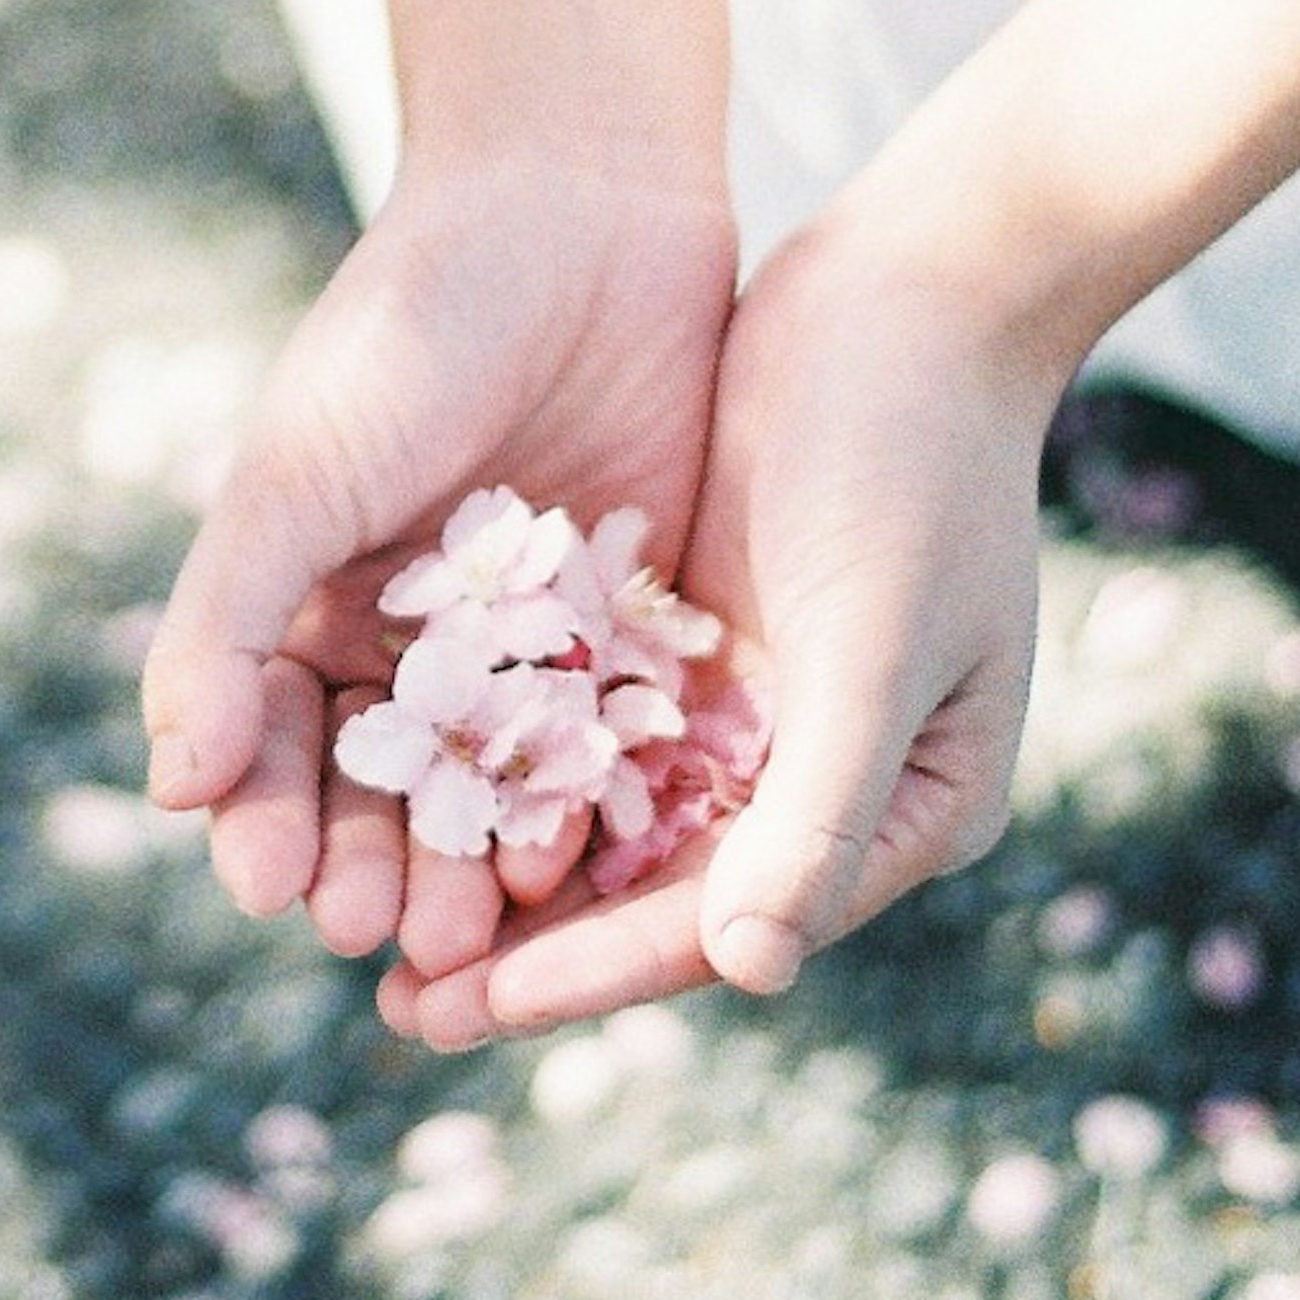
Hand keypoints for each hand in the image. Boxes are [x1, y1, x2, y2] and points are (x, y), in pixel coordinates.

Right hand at [141, 150, 733, 973]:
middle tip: (379, 929)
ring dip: (467, 866)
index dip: (267, 824)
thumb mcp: (292, 482)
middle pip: (378, 798)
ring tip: (469, 925)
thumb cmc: (403, 336)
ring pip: (487, 795)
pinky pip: (599, 750)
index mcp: (308, 611)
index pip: (273, 751)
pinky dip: (579, 812)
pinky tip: (571, 859)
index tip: (271, 889)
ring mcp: (521, 650)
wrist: (575, 214)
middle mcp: (409, 648)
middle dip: (369, 868)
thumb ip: (220, 629)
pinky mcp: (624, 635)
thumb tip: (171, 789)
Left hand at [377, 201, 1052, 1043]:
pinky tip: (416, 790)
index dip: (589, 971)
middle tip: (398, 1005)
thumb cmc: (916, 465)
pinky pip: (594, 724)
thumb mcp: (873, 644)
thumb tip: (750, 971)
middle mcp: (828, 779)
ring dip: (509, 868)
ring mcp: (761, 706)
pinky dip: (515, 764)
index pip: (722, 921)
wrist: (916, 293)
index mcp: (904, 812)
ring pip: (615, 819)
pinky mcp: (699, 632)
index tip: (464, 1007)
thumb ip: (814, 808)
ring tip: (383, 915)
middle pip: (658, 894)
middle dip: (529, 950)